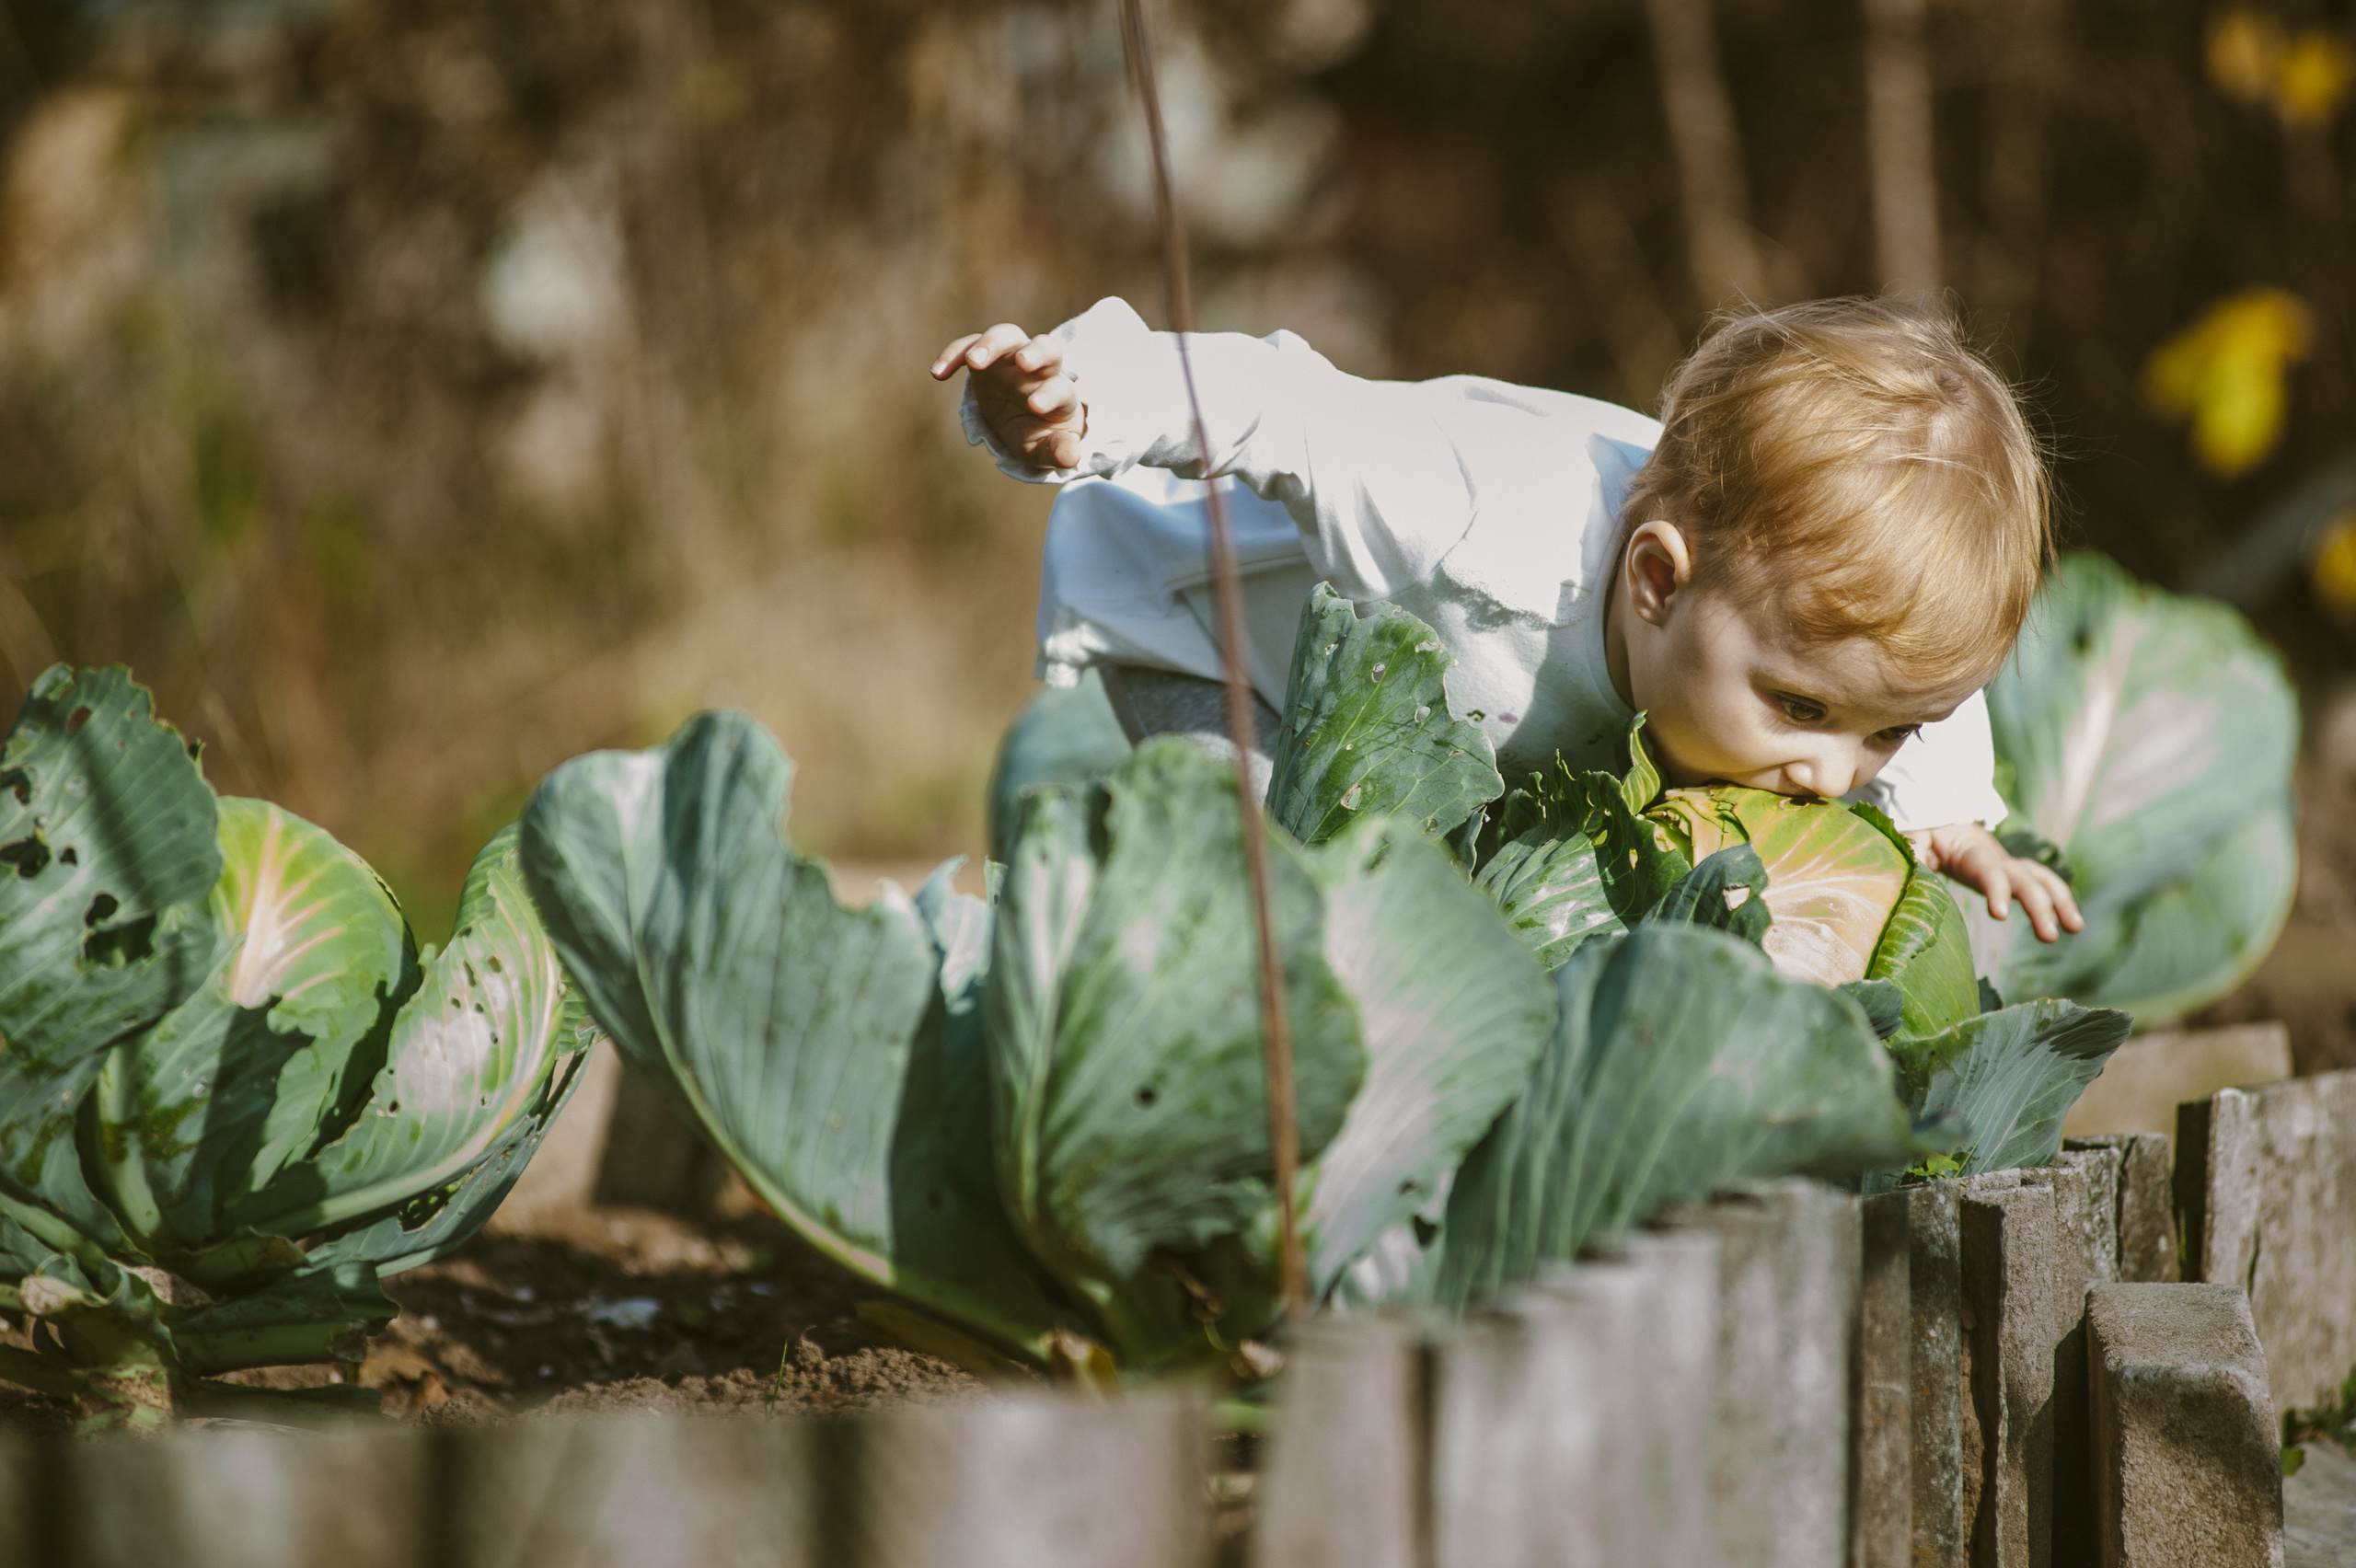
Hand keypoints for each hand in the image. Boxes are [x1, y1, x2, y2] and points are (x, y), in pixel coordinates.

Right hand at [929, 323, 1087, 470]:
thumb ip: (1058, 452)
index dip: (1051, 393)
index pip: (1062, 387)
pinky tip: (938, 373)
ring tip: (974, 361)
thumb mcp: (1045, 449)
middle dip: (1036, 352)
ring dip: (991, 343)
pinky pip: (969, 345)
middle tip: (1023, 362)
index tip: (1036, 406)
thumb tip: (1071, 457)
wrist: (1021, 422)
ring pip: (1008, 336)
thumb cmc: (1038, 435)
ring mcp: (1012, 358)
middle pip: (1046, 347)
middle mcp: (1040, 370)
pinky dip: (954, 354)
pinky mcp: (986, 356)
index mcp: (1060, 393)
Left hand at [1906, 822, 2083, 943]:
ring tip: (2076, 928)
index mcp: (1969, 850)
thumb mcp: (1911, 837)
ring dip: (2061, 902)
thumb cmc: (1923, 831)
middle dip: (2040, 906)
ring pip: (2041, 878)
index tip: (1999, 915)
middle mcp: (1996, 856)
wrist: (1940, 818)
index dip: (1996, 889)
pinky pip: (2041, 884)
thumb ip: (1912, 852)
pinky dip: (2059, 900)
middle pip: (2024, 877)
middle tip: (2049, 936)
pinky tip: (2071, 924)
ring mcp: (2008, 864)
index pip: (1987, 870)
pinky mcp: (2012, 874)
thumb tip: (1909, 869)